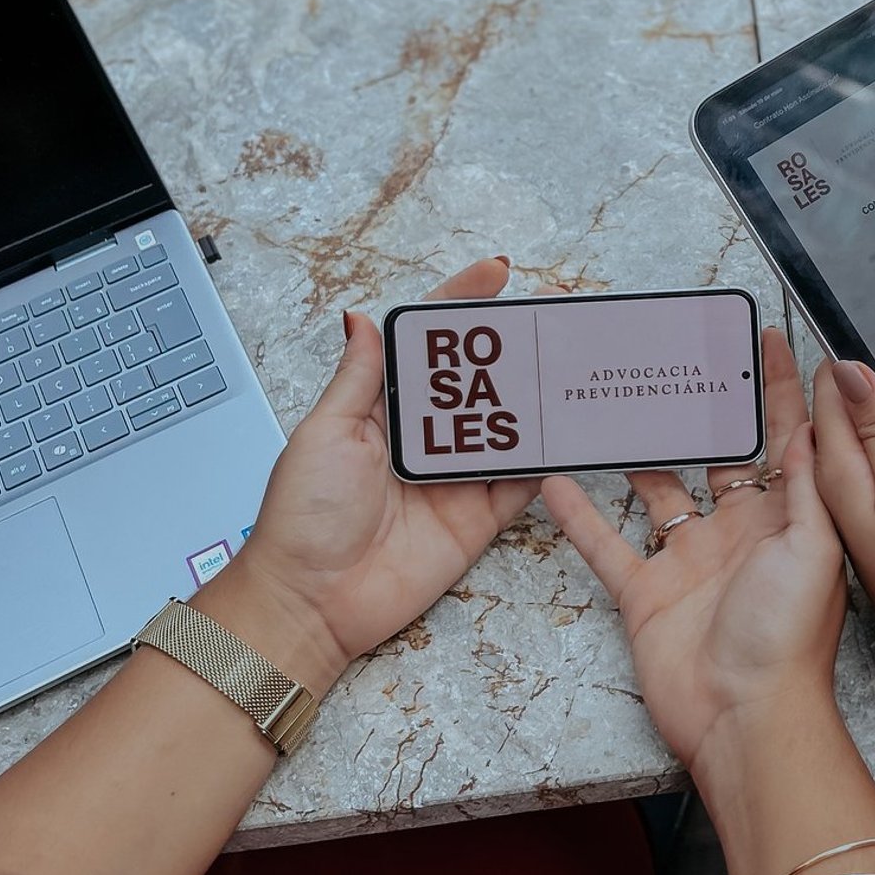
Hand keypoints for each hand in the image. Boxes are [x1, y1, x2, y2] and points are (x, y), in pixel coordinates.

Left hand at [210, 256, 539, 693]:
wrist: (312, 600)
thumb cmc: (304, 515)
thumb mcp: (326, 431)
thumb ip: (358, 377)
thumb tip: (360, 317)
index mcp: (384, 409)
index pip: (429, 345)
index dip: (461, 305)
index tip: (496, 274)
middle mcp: (424, 439)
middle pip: (479, 381)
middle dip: (514, 348)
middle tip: (552, 318)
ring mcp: (454, 478)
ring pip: (508, 427)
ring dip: (538, 397)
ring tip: (571, 363)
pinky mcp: (478, 519)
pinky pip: (522, 484)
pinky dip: (547, 461)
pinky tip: (569, 432)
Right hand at [540, 330, 847, 784]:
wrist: (745, 718)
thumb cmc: (789, 639)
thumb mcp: (811, 547)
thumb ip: (804, 483)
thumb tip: (809, 420)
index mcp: (785, 519)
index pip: (781, 438)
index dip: (776, 388)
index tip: (769, 338)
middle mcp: (737, 533)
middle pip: (717, 457)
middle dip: (702, 411)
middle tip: (677, 358)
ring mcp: (688, 562)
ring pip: (656, 492)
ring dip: (639, 453)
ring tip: (613, 403)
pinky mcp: (646, 594)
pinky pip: (606, 545)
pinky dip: (580, 515)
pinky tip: (555, 479)